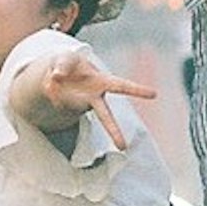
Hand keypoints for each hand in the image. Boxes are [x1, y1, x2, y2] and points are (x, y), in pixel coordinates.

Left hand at [35, 43, 157, 153]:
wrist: (56, 72)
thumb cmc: (69, 63)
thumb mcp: (67, 58)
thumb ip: (62, 65)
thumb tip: (56, 77)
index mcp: (102, 81)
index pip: (122, 86)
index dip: (137, 90)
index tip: (155, 95)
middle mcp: (95, 97)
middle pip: (106, 116)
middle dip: (114, 131)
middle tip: (124, 148)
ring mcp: (81, 105)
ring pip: (86, 119)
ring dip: (92, 123)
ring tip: (118, 146)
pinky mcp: (68, 108)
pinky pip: (58, 100)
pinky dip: (52, 90)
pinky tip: (51, 84)